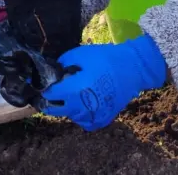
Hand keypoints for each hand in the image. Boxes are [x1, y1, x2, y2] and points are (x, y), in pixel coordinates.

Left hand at [41, 34, 166, 130]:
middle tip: (50, 95)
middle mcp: (81, 106)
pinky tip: (83, 105)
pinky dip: (81, 116)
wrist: (132, 68)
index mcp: (74, 90)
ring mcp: (93, 115)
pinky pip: (85, 122)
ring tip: (70, 97)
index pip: (50, 95)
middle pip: (56, 110)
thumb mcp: (80, 54)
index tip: (44, 85)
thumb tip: (54, 71)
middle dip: (49, 102)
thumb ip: (62, 63)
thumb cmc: (105, 58)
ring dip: (66, 108)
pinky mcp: (103, 118)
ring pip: (70, 116)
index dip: (44, 89)